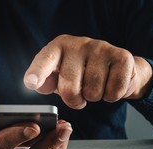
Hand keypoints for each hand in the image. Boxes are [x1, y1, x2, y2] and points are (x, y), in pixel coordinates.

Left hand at [23, 34, 152, 108]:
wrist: (115, 67)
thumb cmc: (79, 73)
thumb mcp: (57, 77)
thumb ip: (44, 82)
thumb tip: (36, 84)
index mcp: (57, 48)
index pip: (44, 61)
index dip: (37, 73)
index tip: (31, 82)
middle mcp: (78, 44)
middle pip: (70, 88)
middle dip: (74, 100)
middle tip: (78, 95)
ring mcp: (101, 48)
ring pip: (93, 92)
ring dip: (94, 97)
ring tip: (95, 86)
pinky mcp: (122, 57)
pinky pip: (114, 91)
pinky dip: (112, 96)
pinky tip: (110, 84)